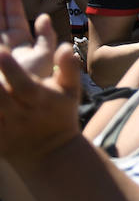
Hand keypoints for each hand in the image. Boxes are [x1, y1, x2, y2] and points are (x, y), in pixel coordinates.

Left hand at [0, 0, 83, 170]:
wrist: (50, 153)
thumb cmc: (59, 115)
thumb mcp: (70, 92)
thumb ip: (68, 69)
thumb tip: (65, 47)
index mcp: (39, 101)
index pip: (25, 85)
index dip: (12, 70)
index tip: (2, 51)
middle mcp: (20, 115)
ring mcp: (4, 128)